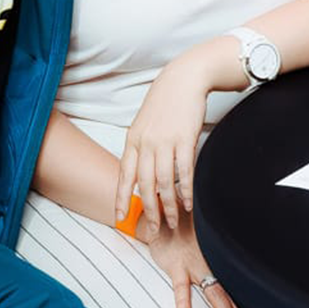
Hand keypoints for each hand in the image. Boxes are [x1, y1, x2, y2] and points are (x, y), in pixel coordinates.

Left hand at [117, 54, 212, 230]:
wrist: (184, 78)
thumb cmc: (165, 101)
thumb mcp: (144, 123)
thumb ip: (140, 147)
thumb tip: (139, 172)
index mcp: (133, 140)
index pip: (124, 175)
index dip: (120, 198)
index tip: (119, 217)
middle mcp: (146, 143)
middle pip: (144, 184)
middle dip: (149, 210)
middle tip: (153, 229)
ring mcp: (165, 141)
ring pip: (164, 182)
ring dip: (169, 206)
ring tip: (174, 221)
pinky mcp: (185, 139)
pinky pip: (184, 171)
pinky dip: (186, 190)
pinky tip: (189, 202)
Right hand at [141, 209, 255, 307]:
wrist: (168, 212)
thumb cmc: (188, 228)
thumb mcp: (208, 240)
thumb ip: (220, 254)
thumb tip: (234, 270)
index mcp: (221, 260)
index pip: (240, 289)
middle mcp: (213, 264)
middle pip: (232, 296)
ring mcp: (195, 265)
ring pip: (214, 294)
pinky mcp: (176, 265)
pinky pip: (180, 286)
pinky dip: (183, 301)